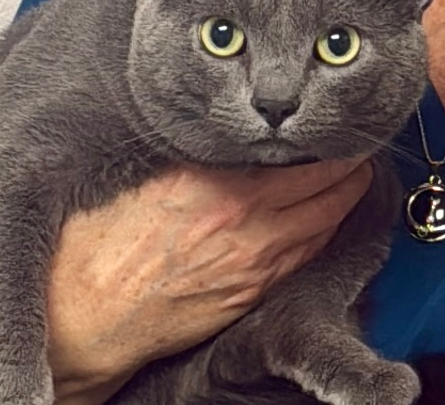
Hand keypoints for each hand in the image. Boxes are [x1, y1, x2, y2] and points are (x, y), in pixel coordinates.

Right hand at [42, 158, 373, 392]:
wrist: (83, 320)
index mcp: (214, 183)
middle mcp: (243, 220)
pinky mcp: (251, 293)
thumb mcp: (145, 178)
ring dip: (347, 197)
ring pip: (326, 222)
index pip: (298, 153)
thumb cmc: (98, 246)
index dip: (327, 138)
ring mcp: (254, 261)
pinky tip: (328, 218)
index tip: (336, 122)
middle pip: (328, 185)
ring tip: (355, 176)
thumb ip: (197, 154)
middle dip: (352, 164)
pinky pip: (306, 256)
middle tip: (362, 146)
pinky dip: (326, 232)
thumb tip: (234, 131)